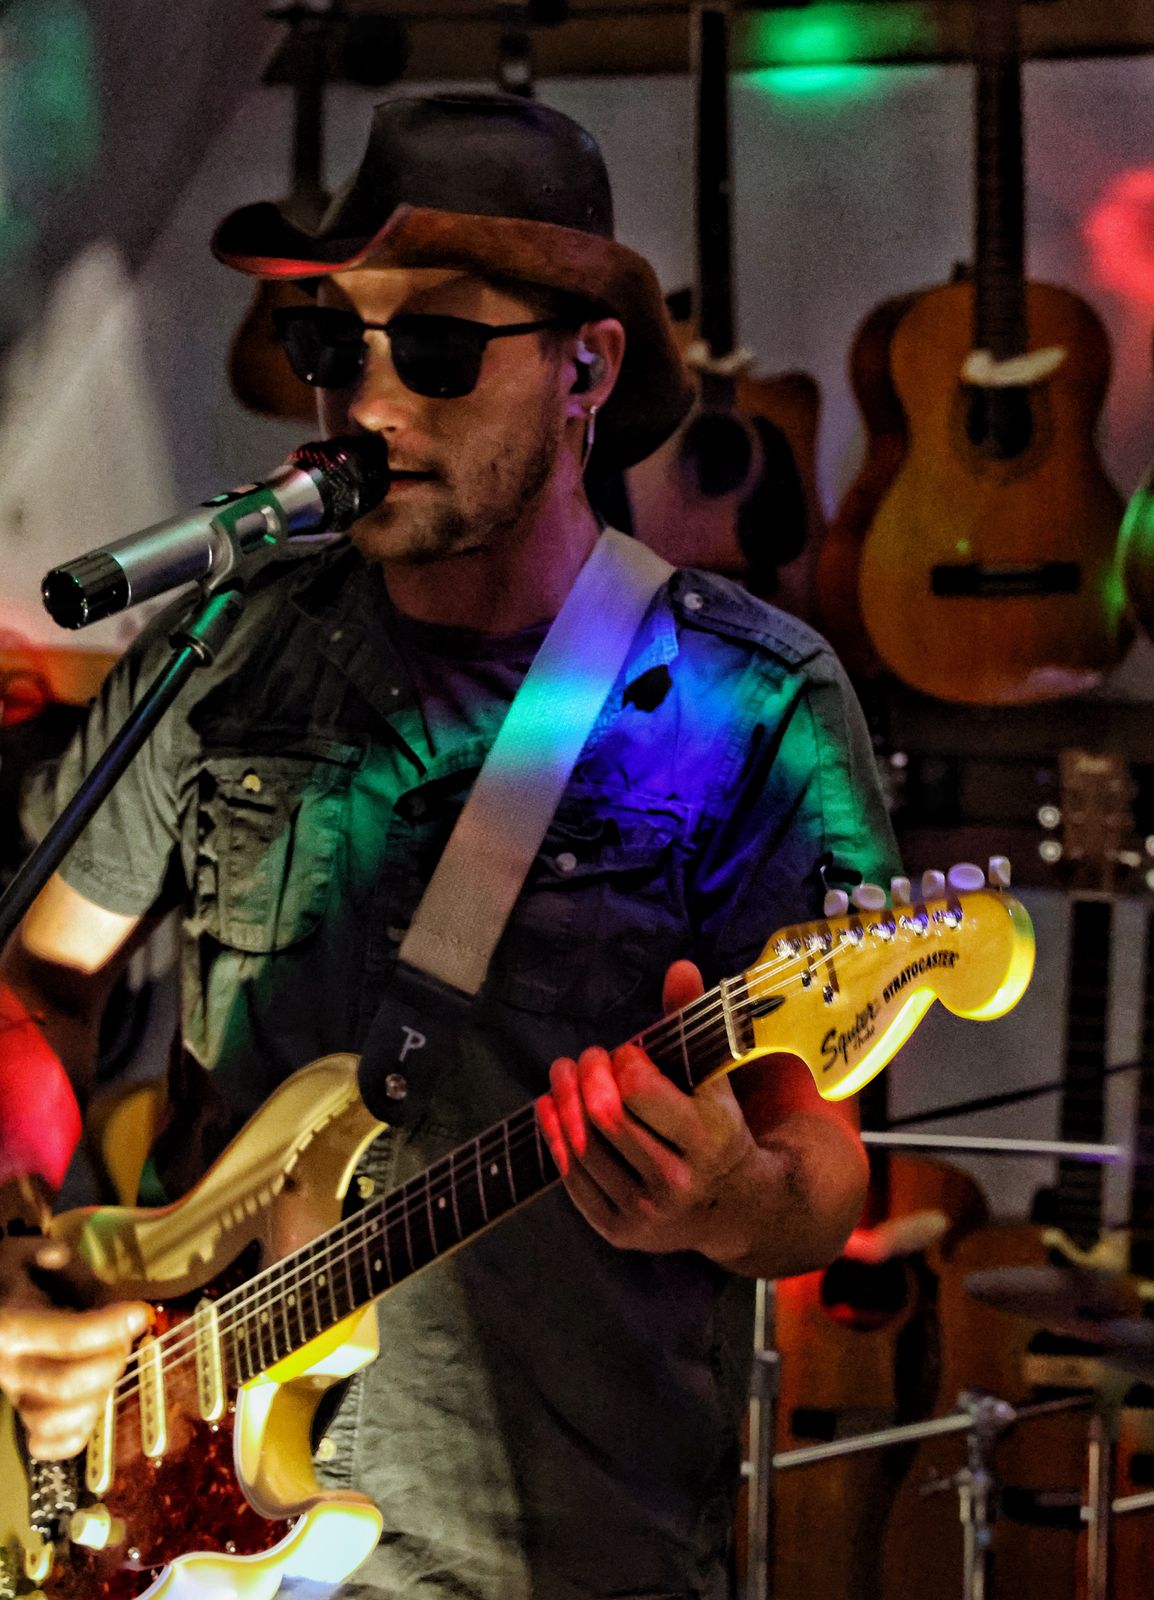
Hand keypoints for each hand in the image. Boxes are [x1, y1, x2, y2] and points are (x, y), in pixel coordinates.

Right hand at [0, 1234, 149, 1458]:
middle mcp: (9, 1367)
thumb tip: (78, 1272)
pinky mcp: (24, 1412)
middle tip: (125, 1336)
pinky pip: (47, 1445)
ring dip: (98, 1396)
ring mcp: (15, 1395)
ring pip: (57, 1421)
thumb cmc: (12, 1274)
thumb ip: (59, 1260)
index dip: (111, 1327)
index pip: (67, 1336)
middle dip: (110, 1359)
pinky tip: (95, 1406)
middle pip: (66, 1384)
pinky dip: (76, 1435)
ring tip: (110, 1366)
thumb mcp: (30, 1252)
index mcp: (10, 1326)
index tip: (139, 1312)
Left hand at [535, 960, 759, 1256]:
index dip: (623, 1061)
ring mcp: (647, 1211)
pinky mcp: (620, 1231)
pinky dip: (555, 1138)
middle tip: (584, 1056)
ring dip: (562, 1101)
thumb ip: (692, 1022)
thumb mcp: (714, 1078)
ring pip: (585, 1147)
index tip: (625, 1051)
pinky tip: (550, 1109)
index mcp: (707, 1138)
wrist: (735, 1208)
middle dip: (586, 1075)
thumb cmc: (717, 1129)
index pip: (641, 1089)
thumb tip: (679, 966)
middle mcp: (677, 1180)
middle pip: (606, 1117)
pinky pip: (574, 1180)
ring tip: (561, 1074)